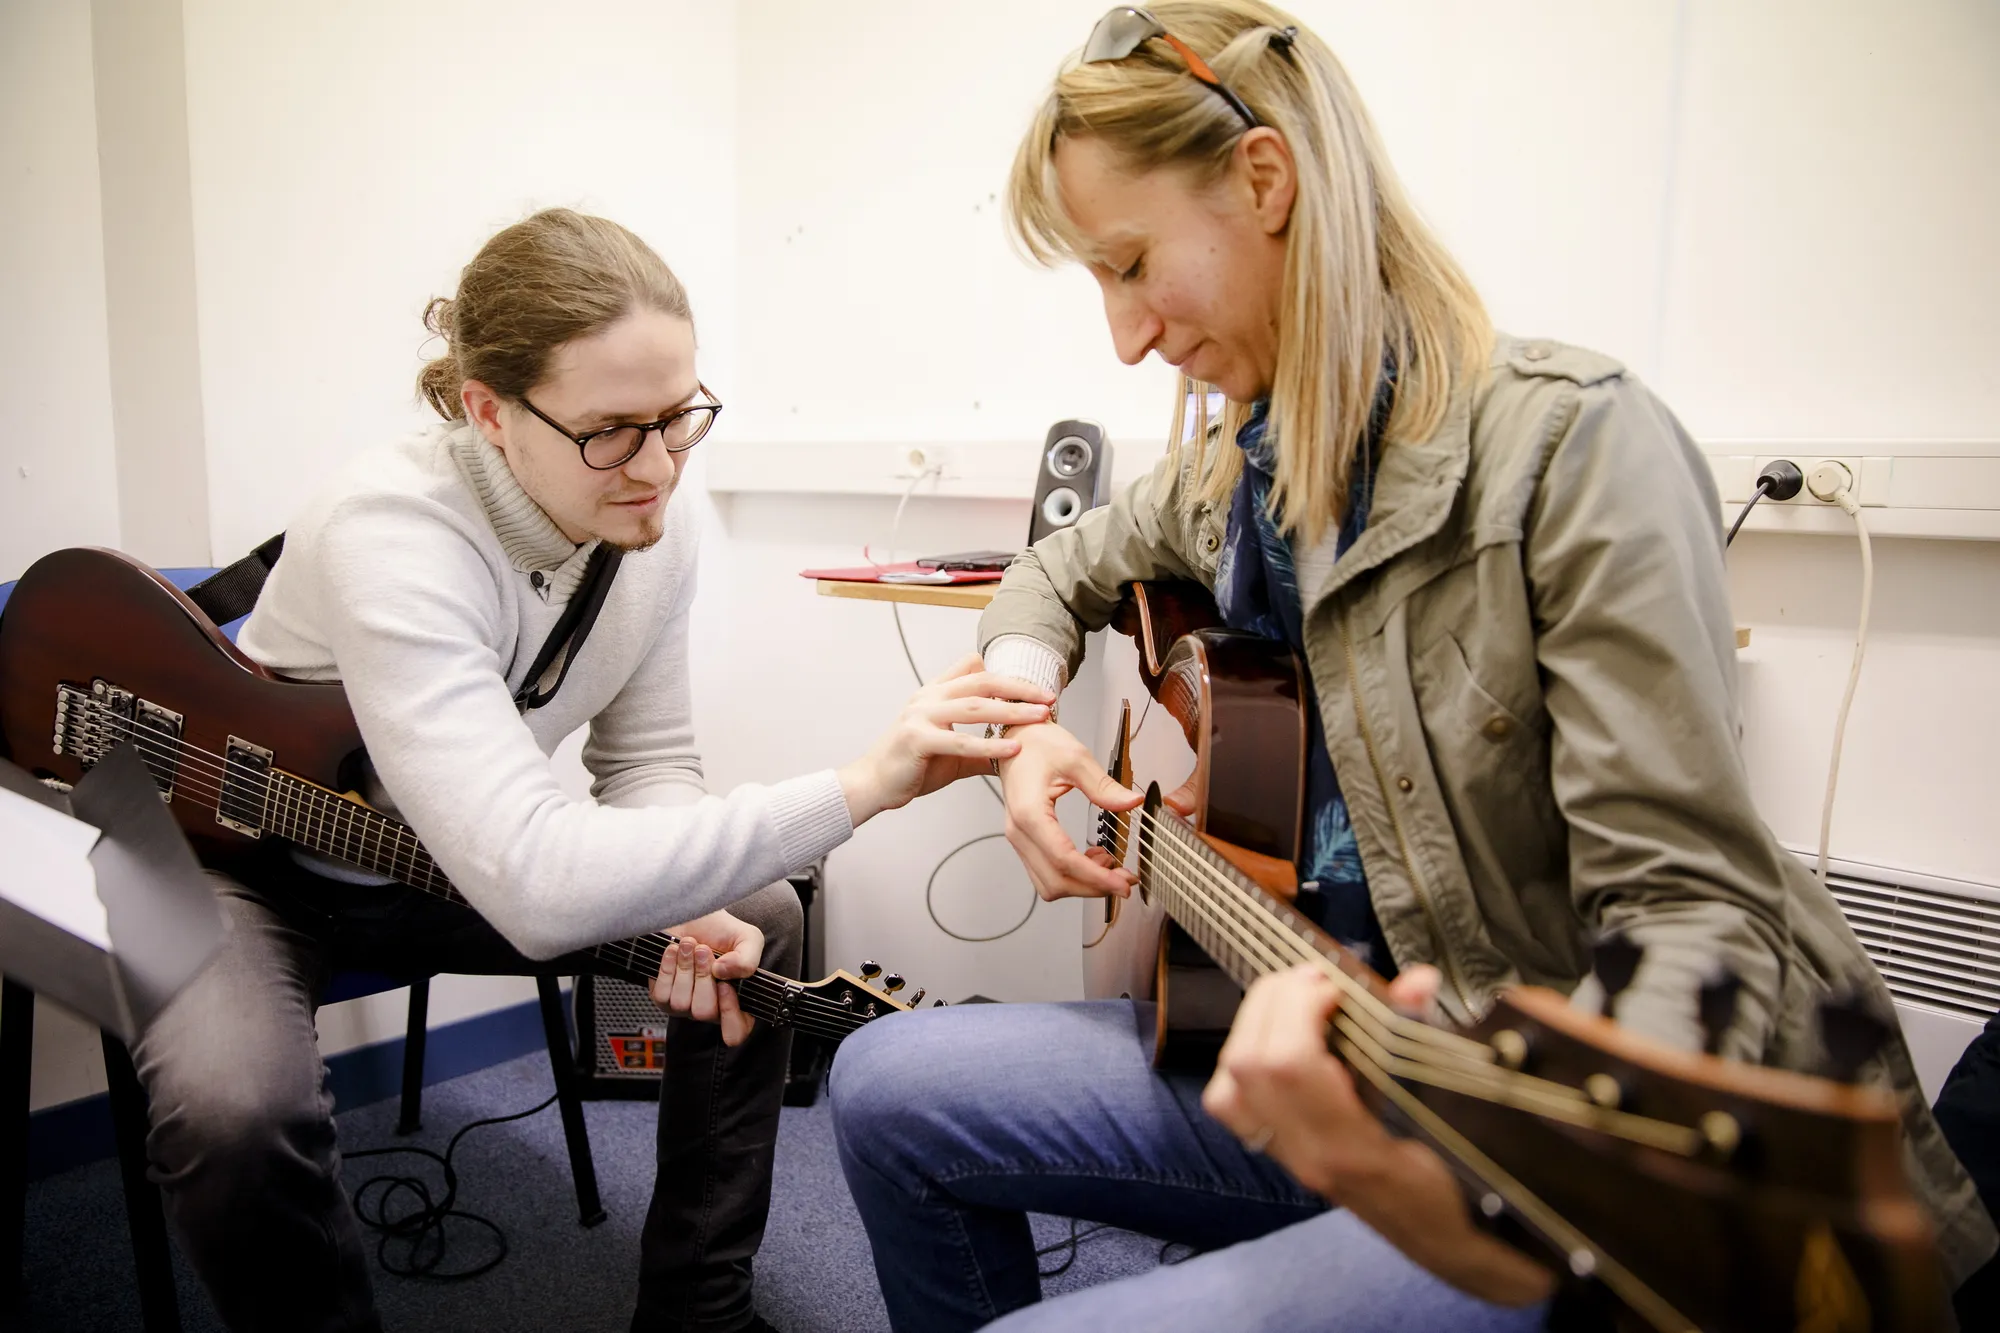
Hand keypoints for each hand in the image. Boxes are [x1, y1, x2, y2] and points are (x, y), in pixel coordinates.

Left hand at [650, 909, 763, 1046]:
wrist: (693, 915)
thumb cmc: (723, 930)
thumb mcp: (749, 939)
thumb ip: (747, 960)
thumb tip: (723, 973)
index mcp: (737, 1002)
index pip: (736, 1031)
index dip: (730, 1013)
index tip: (725, 985)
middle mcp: (711, 1009)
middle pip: (705, 1013)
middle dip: (702, 978)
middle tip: (703, 950)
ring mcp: (685, 1005)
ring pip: (682, 1004)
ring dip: (685, 968)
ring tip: (690, 945)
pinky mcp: (663, 997)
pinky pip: (662, 995)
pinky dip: (667, 968)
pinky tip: (674, 950)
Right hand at [837, 654, 1053, 824]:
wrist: (873, 784)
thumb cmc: (910, 766)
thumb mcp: (951, 753)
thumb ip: (979, 747)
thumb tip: (1014, 752)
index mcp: (935, 693)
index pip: (974, 669)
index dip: (1008, 674)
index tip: (1036, 686)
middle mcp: (927, 698)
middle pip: (981, 681)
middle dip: (1019, 688)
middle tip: (1048, 697)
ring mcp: (920, 715)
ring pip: (974, 706)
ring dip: (1011, 711)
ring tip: (1039, 716)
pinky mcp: (916, 739)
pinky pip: (960, 741)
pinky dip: (989, 746)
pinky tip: (1012, 749)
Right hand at [997, 721, 1141, 900]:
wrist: (1013, 738)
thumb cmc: (1038, 744)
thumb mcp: (1076, 757)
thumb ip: (1104, 786)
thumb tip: (1132, 802)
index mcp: (1030, 813)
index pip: (1064, 859)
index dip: (1096, 878)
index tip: (1123, 883)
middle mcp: (1018, 832)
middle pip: (1055, 881)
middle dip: (1092, 887)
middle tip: (1125, 880)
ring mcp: (1018, 839)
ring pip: (1048, 883)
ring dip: (1080, 884)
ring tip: (1110, 866)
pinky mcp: (1024, 840)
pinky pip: (1044, 871)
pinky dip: (1070, 874)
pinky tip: (1093, 857)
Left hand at [1202, 964, 1554, 1306]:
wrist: (1466, 1249)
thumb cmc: (1480, 1186)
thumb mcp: (1472, 1113)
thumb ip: (1438, 1043)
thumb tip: (1416, 983)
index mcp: (1357, 1148)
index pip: (1287, 1065)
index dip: (1298, 1008)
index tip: (1334, 985)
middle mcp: (1313, 1157)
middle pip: (1246, 1066)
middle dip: (1273, 1004)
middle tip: (1316, 983)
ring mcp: (1296, 1161)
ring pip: (1228, 1089)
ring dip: (1254, 1031)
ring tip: (1299, 1006)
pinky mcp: (1291, 1158)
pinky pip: (1239, 1107)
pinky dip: (1250, 1061)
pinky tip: (1292, 1042)